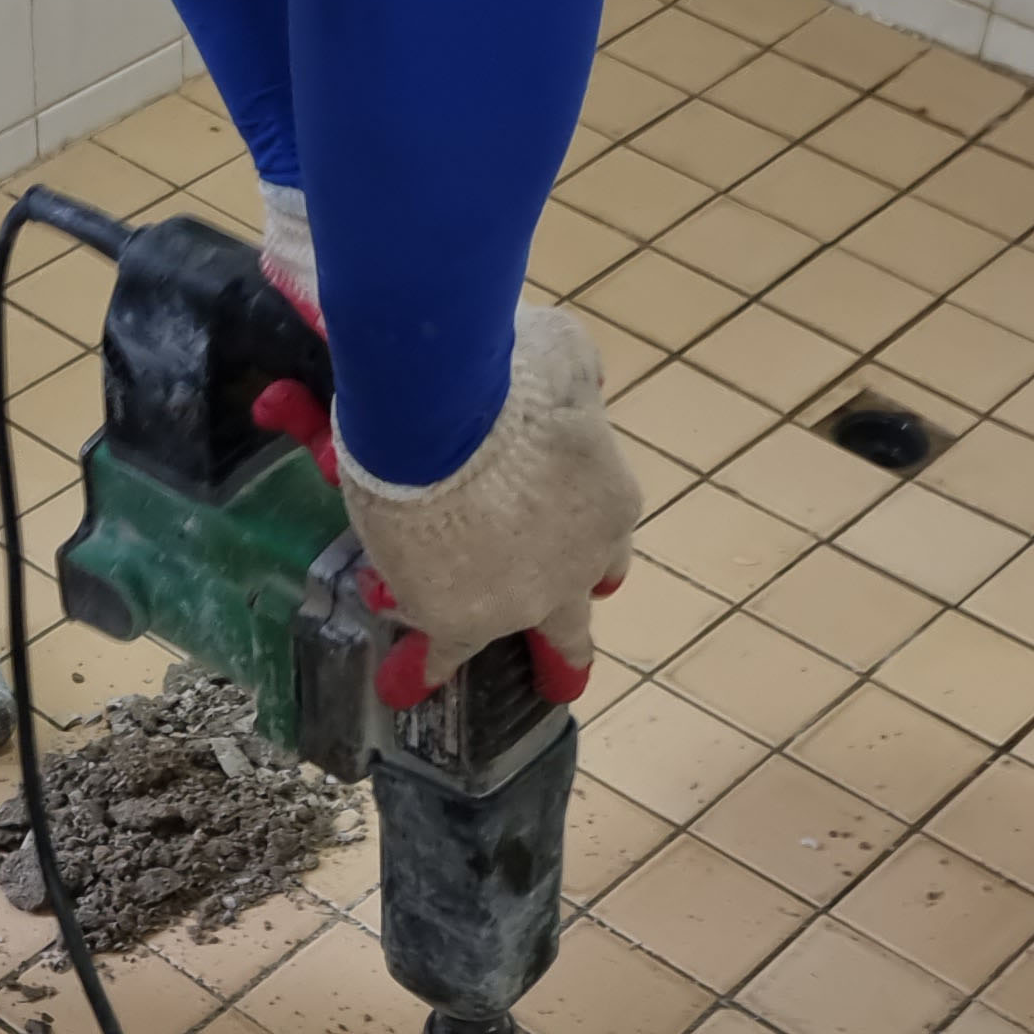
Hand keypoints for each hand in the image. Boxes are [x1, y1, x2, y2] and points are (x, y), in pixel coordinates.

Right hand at [332, 301, 639, 707]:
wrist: (440, 418)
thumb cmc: (507, 372)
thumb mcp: (565, 357)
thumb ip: (574, 382)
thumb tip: (572, 386)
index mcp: (613, 506)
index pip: (606, 536)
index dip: (582, 537)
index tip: (566, 537)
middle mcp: (579, 567)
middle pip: (579, 611)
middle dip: (569, 625)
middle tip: (564, 654)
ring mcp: (523, 601)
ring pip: (515, 634)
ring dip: (492, 632)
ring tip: (464, 650)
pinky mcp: (462, 622)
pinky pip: (448, 652)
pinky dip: (434, 662)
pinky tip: (420, 676)